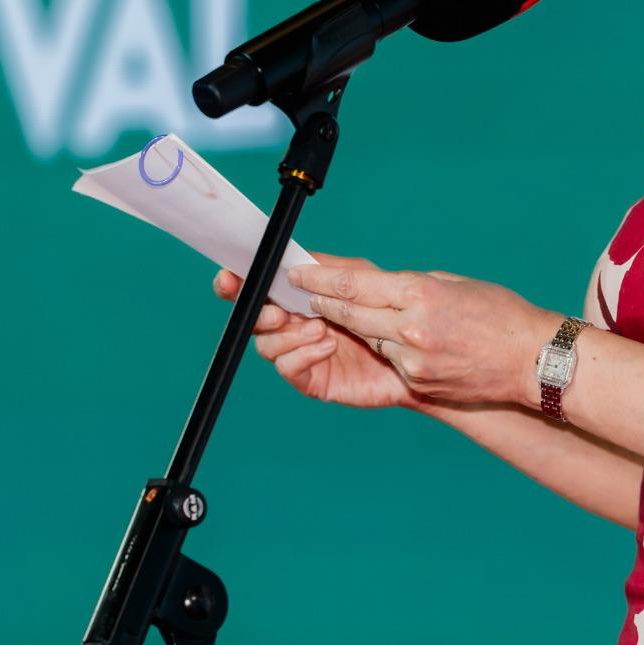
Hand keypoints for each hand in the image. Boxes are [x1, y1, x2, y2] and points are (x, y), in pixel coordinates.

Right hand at [212, 267, 417, 409]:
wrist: (414, 354)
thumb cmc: (389, 312)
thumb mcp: (361, 279)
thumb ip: (328, 271)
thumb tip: (292, 266)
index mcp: (296, 295)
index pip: (255, 287)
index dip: (235, 282)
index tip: (229, 277)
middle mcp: (292, 324)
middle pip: (253, 318)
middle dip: (258, 312)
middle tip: (278, 312)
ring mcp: (299, 352)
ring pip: (267, 345)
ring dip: (289, 335)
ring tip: (320, 328)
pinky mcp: (311, 378)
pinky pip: (289, 369)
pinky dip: (303, 354)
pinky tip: (328, 346)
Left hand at [285, 254, 557, 408]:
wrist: (533, 361)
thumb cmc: (501, 315)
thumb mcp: (453, 284)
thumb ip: (412, 286)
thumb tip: (378, 285)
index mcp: (420, 294)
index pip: (355, 285)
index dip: (321, 280)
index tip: (300, 273)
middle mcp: (411, 327)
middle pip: (350, 313)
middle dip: (322, 302)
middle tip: (302, 292)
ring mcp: (413, 359)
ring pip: (369, 337)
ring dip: (356, 325)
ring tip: (340, 314)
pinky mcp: (419, 381)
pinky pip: (392, 360)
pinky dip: (389, 348)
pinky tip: (394, 340)